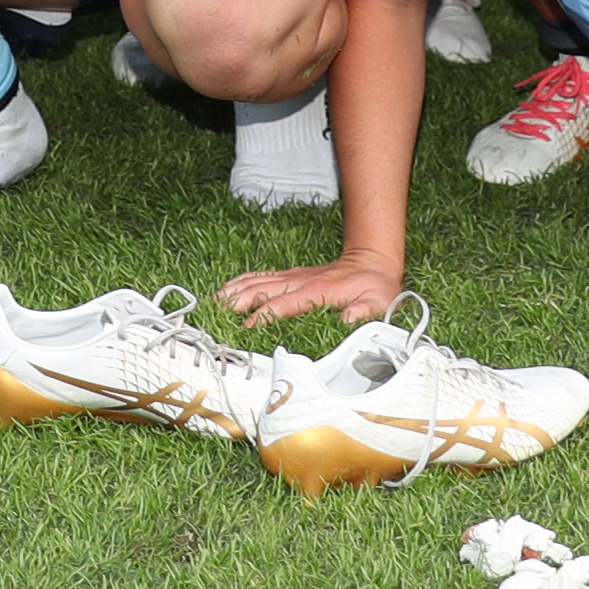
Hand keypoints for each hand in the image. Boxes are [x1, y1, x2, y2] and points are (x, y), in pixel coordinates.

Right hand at [225, 250, 403, 329]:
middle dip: (235, 302)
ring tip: (210, 303)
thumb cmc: (374, 286)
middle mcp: (299, 281)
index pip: (282, 304)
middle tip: (213, 316)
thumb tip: (348, 319)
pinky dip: (240, 282)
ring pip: (255, 281)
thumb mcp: (377, 302)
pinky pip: (260, 276)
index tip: (245, 328)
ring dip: (232, 291)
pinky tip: (227, 290)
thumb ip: (363, 312)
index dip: (262, 317)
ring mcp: (292, 276)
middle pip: (259, 290)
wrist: (372, 260)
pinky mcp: (290, 275)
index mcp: (316, 290)